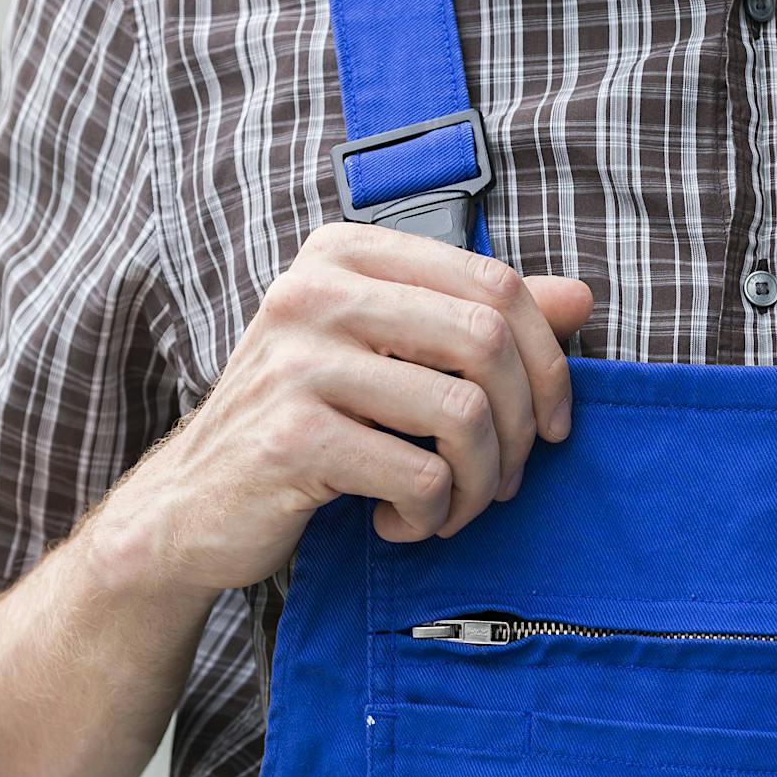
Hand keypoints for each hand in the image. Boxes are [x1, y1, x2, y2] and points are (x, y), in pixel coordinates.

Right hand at [93, 224, 594, 596]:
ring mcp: (296, 361)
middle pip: (487, 343)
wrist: (195, 504)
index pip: (493, 283)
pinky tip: (399, 522)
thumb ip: (478, 322)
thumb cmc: (311, 424)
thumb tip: (581, 298)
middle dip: (520, 429)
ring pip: (464, 415)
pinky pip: (420, 477)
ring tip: (451, 508)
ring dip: (479, 482)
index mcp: (346, 254)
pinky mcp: (291, 437)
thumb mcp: (391, 358)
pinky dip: (430, 515)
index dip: (547, 360)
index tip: (549, 425)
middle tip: (504, 480)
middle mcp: (314, 292)